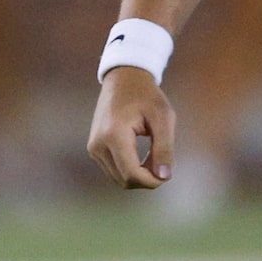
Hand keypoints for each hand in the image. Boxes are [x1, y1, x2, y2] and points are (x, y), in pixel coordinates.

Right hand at [87, 68, 173, 189]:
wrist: (123, 79)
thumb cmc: (146, 96)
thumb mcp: (163, 118)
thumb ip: (165, 148)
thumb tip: (164, 177)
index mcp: (114, 135)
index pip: (132, 174)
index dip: (152, 181)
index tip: (167, 173)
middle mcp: (98, 144)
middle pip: (125, 180)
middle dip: (146, 179)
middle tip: (163, 161)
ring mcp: (93, 148)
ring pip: (119, 179)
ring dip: (138, 175)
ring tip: (153, 156)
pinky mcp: (94, 149)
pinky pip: (114, 171)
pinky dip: (130, 170)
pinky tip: (142, 156)